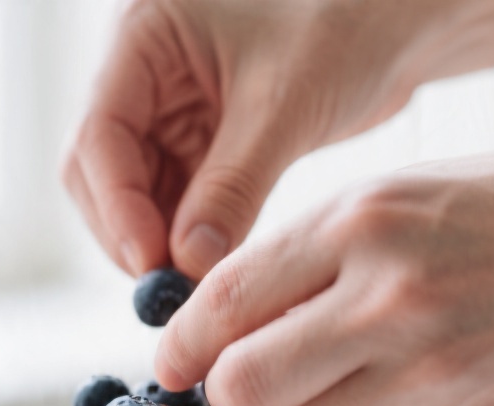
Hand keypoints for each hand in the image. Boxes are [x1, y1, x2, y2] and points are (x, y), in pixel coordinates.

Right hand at [62, 0, 493, 279]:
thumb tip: (187, 264)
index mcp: (143, 35)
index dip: (117, 209)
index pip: (100, 136)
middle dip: (133, 234)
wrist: (393, 27)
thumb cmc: (345, 27)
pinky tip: (213, 265)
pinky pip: (172, 206)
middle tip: (173, 289)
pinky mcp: (195, 145)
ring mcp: (165, 111)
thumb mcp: (283, 107)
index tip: (151, 265)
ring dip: (160, 245)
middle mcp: (142, 72)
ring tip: (199, 283)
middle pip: (100, 173)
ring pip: (133, 198)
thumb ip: (231, 187)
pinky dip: (186, 241)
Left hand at [155, 158, 493, 405]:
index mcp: (356, 224)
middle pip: (245, 386)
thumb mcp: (384, 204)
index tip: (170, 362)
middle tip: (241, 382)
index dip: (182, 344)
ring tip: (329, 379)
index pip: (226, 300)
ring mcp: (427, 365)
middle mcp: (387, 297)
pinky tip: (398, 379)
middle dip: (229, 393)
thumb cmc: (477, 217)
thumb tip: (216, 333)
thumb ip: (299, 264)